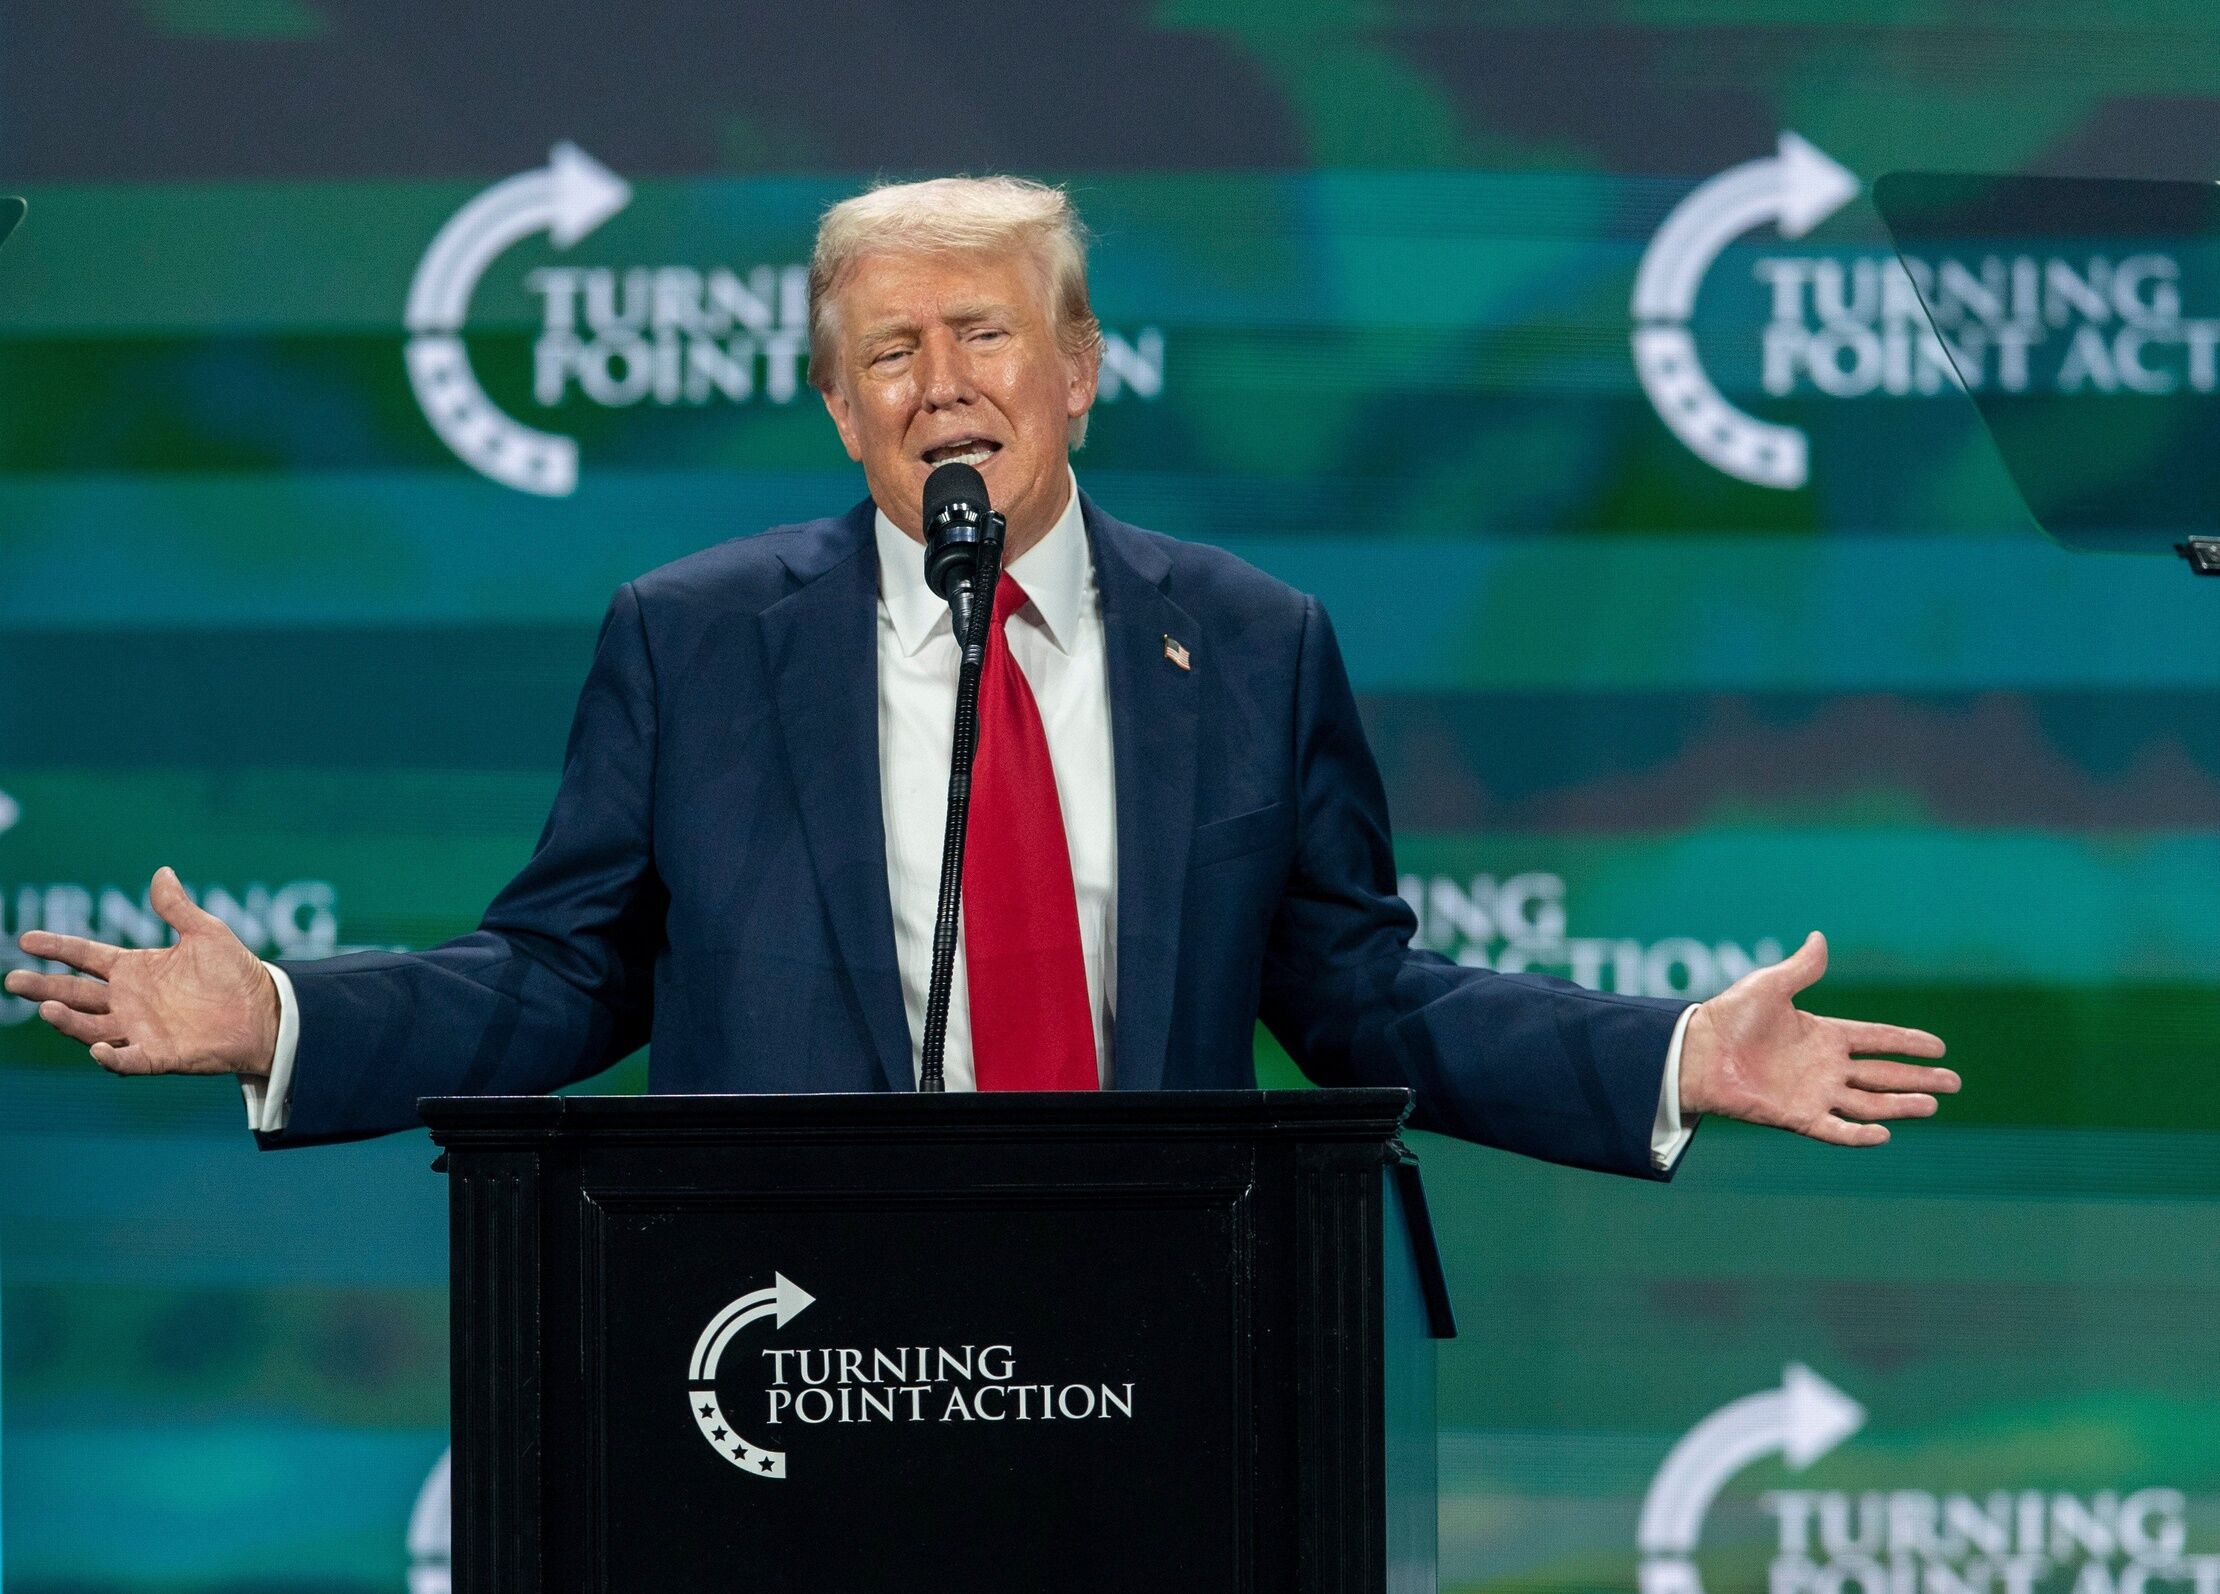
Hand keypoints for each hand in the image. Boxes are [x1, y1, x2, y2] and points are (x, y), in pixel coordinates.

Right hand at [4, 866, 280, 1077]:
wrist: (266, 1012)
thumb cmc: (234, 973)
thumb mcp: (206, 933)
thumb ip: (178, 908)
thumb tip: (162, 872)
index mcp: (134, 969)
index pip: (85, 956)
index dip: (57, 947)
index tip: (26, 939)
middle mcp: (128, 1001)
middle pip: (75, 993)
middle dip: (44, 987)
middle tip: (13, 980)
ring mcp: (140, 1029)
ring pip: (91, 1027)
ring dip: (68, 1021)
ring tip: (47, 1007)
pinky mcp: (159, 1055)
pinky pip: (128, 1060)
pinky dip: (111, 1058)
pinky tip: (98, 1050)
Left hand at [1679, 931, 1955, 1145]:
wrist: (1697, 1052)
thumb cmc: (1729, 1017)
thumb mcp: (1769, 986)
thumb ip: (1800, 968)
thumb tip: (1819, 936)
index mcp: (1823, 1034)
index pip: (1876, 1039)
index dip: (1907, 1042)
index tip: (1940, 1046)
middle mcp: (1824, 1066)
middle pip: (1882, 1074)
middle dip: (1918, 1078)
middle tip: (1955, 1082)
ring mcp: (1812, 1093)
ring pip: (1868, 1102)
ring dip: (1900, 1105)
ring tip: (1933, 1104)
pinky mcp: (1796, 1116)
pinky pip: (1834, 1129)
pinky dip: (1858, 1134)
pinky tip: (1884, 1133)